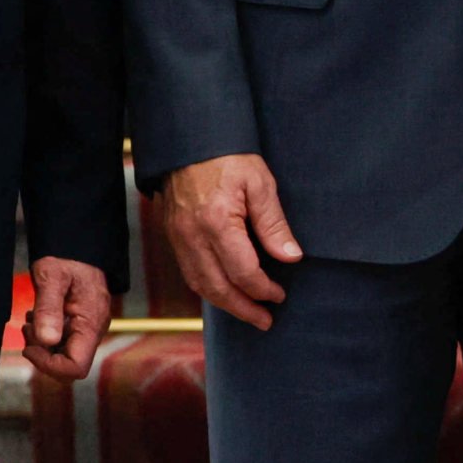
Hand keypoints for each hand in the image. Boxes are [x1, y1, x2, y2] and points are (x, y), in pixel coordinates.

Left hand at [22, 256, 113, 381]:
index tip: (30, 346)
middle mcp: (93, 331)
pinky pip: (62, 345)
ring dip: (42, 345)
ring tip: (34, 318)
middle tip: (30, 328)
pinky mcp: (80, 326)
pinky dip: (46, 338)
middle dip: (43, 355)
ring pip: (63, 357)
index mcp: (91, 324)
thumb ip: (49, 309)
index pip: (76, 368)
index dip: (50, 365)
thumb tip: (46, 341)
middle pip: (69, 367)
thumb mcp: (51, 278)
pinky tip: (40, 318)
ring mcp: (88, 330)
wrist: (76, 248)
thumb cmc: (65, 259)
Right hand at [159, 154, 298, 332]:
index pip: (242, 272)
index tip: (279, 295)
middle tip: (265, 321)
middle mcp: (192, 235)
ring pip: (199, 284)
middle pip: (217, 287)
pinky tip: (225, 292)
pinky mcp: (172, 235)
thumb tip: (291, 257)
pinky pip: (188, 272)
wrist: (188, 141)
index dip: (263, 289)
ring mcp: (178, 237)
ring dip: (224, 304)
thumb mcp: (260, 183)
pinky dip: (208, 288)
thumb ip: (274, 224)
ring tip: (248, 312)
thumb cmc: (227, 157)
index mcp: (217, 222)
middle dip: (243, 308)